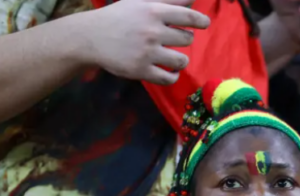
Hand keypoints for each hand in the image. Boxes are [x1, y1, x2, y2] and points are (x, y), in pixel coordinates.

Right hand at [77, 0, 209, 84]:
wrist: (90, 37)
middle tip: (172, 39)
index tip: (204, 23)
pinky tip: (170, 71)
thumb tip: (193, 1)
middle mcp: (152, 31)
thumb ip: (168, 0)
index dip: (201, 20)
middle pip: (187, 39)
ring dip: (181, 60)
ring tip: (173, 57)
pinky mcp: (141, 70)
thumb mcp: (140, 3)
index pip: (188, 16)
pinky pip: (169, 78)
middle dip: (184, 39)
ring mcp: (147, 52)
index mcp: (153, 12)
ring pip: (182, 60)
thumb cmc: (119, 17)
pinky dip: (173, 76)